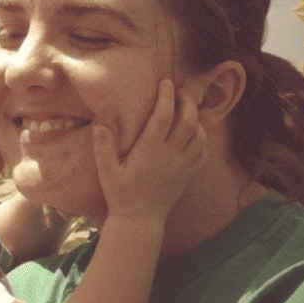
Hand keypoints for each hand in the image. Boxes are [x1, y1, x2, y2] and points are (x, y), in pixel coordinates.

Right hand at [92, 79, 206, 221]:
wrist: (140, 221)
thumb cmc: (121, 194)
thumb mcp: (107, 172)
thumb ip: (103, 149)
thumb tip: (100, 125)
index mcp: (150, 151)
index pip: (163, 117)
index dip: (167, 97)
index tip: (166, 82)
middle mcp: (170, 156)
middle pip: (188, 122)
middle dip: (187, 101)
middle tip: (180, 90)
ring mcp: (182, 166)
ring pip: (199, 135)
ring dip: (196, 118)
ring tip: (187, 107)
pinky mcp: (189, 175)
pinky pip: (204, 152)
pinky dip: (203, 138)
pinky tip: (194, 131)